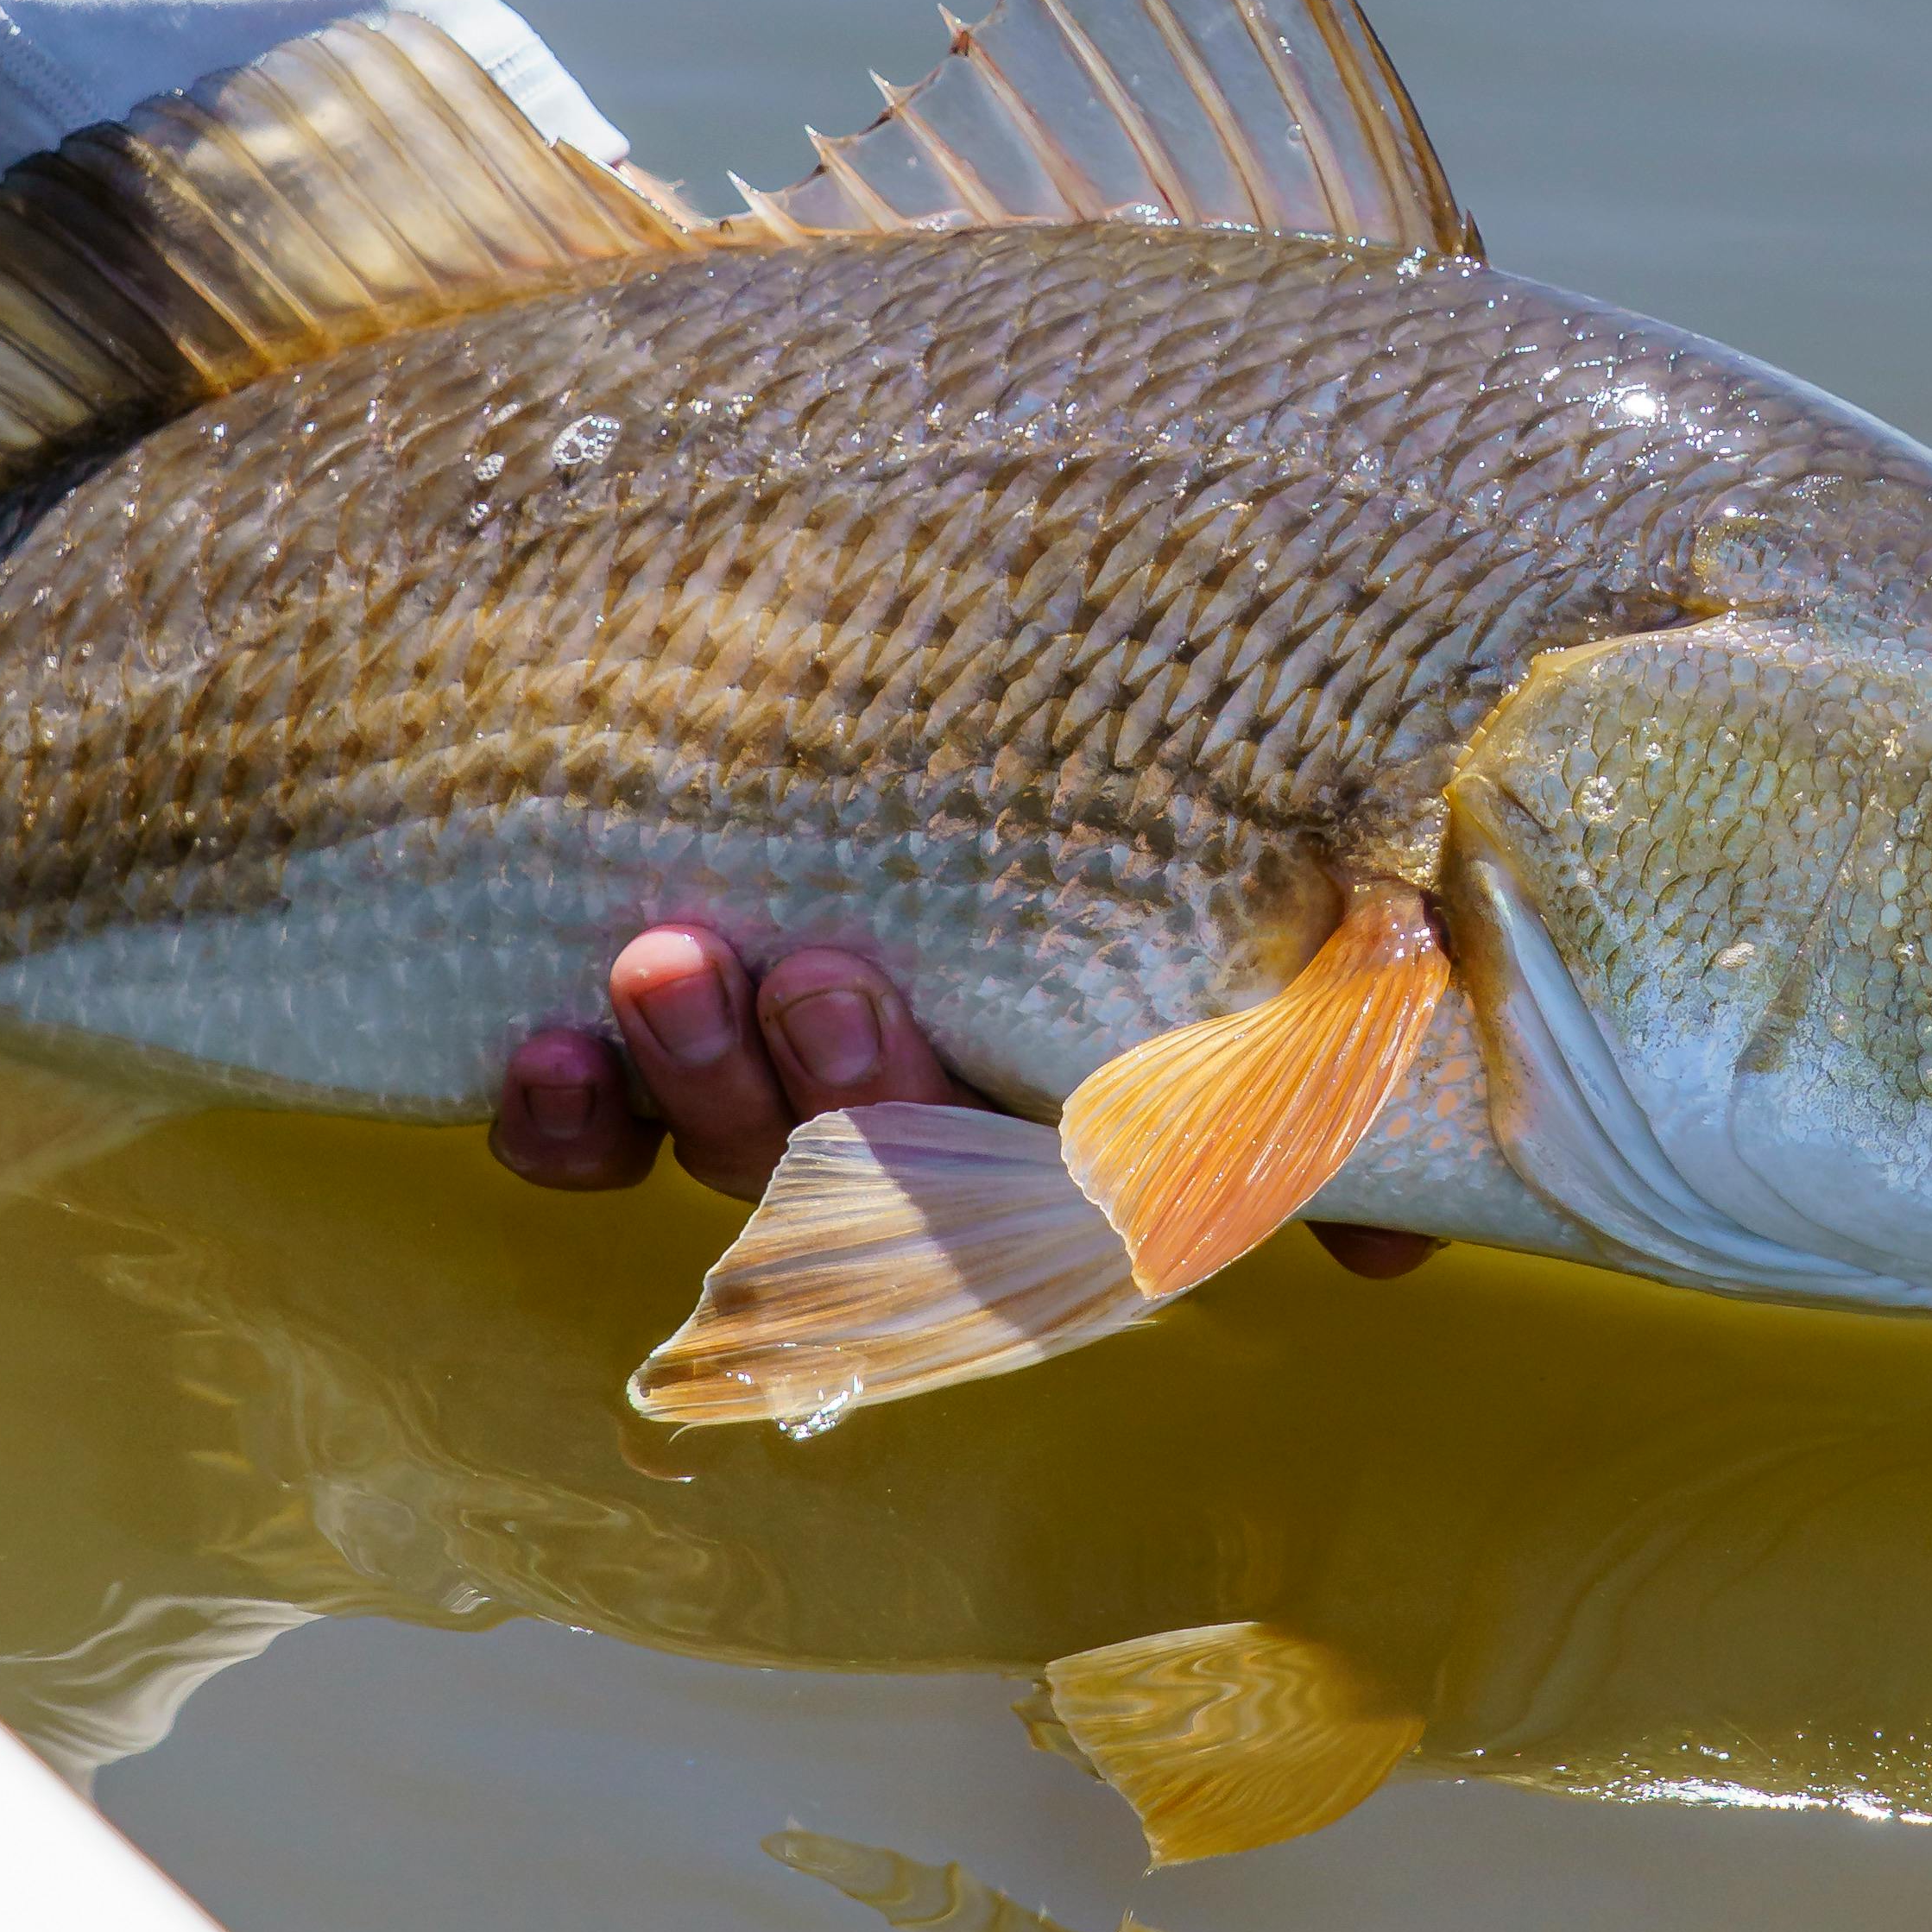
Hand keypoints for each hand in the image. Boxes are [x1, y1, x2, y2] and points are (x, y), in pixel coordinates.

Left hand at [490, 924, 1437, 1277]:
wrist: (998, 688)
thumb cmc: (1160, 835)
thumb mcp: (1277, 949)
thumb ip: (1324, 1065)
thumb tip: (1396, 1243)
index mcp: (1055, 1139)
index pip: (1015, 1214)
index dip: (972, 1175)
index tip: (974, 1056)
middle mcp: (910, 1145)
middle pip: (854, 1179)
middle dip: (824, 1092)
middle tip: (815, 973)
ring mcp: (772, 1110)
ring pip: (720, 1154)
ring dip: (682, 1082)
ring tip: (657, 964)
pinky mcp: (651, 1075)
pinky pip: (593, 1149)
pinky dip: (562, 1123)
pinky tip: (535, 1057)